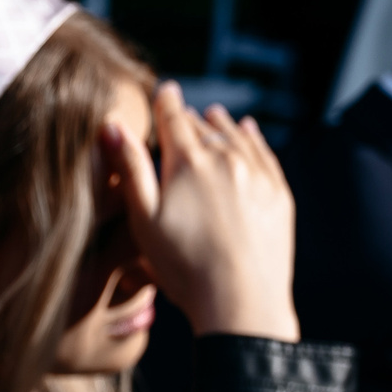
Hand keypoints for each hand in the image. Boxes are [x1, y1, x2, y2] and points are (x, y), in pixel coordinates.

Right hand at [115, 81, 297, 341]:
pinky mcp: (277, 192)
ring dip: (221, 123)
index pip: (173, 117)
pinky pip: (264, 152)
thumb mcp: (145, 221)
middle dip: (190, 118)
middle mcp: (225, 156)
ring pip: (236, 134)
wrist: (242, 302)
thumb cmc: (184, 268)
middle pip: (204, 125)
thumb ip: (130, 170)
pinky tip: (248, 130)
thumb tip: (113, 126)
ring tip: (213, 115)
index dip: (165, 102)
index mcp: (187, 161)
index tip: (164, 90)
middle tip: (182, 114)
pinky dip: (253, 137)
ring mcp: (256, 173)